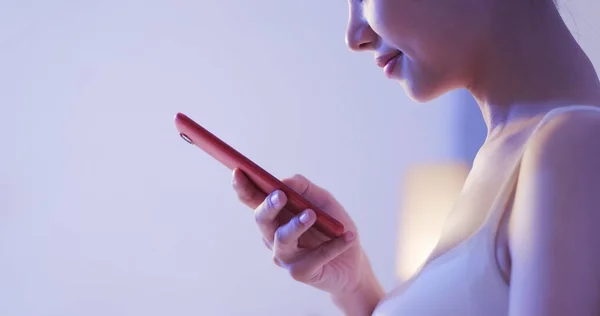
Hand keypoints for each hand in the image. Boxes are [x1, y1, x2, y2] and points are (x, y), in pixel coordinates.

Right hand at [231, 168, 374, 295]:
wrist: (353, 262)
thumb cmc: (334, 228)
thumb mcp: (324, 202)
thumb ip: (304, 189)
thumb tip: (285, 182)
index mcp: (276, 215)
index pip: (253, 200)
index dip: (243, 186)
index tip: (238, 171)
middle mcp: (274, 235)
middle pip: (262, 219)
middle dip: (268, 206)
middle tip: (281, 195)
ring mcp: (284, 256)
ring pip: (281, 239)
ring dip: (296, 225)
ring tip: (312, 215)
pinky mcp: (299, 273)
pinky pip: (314, 257)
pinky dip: (332, 246)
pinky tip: (347, 236)